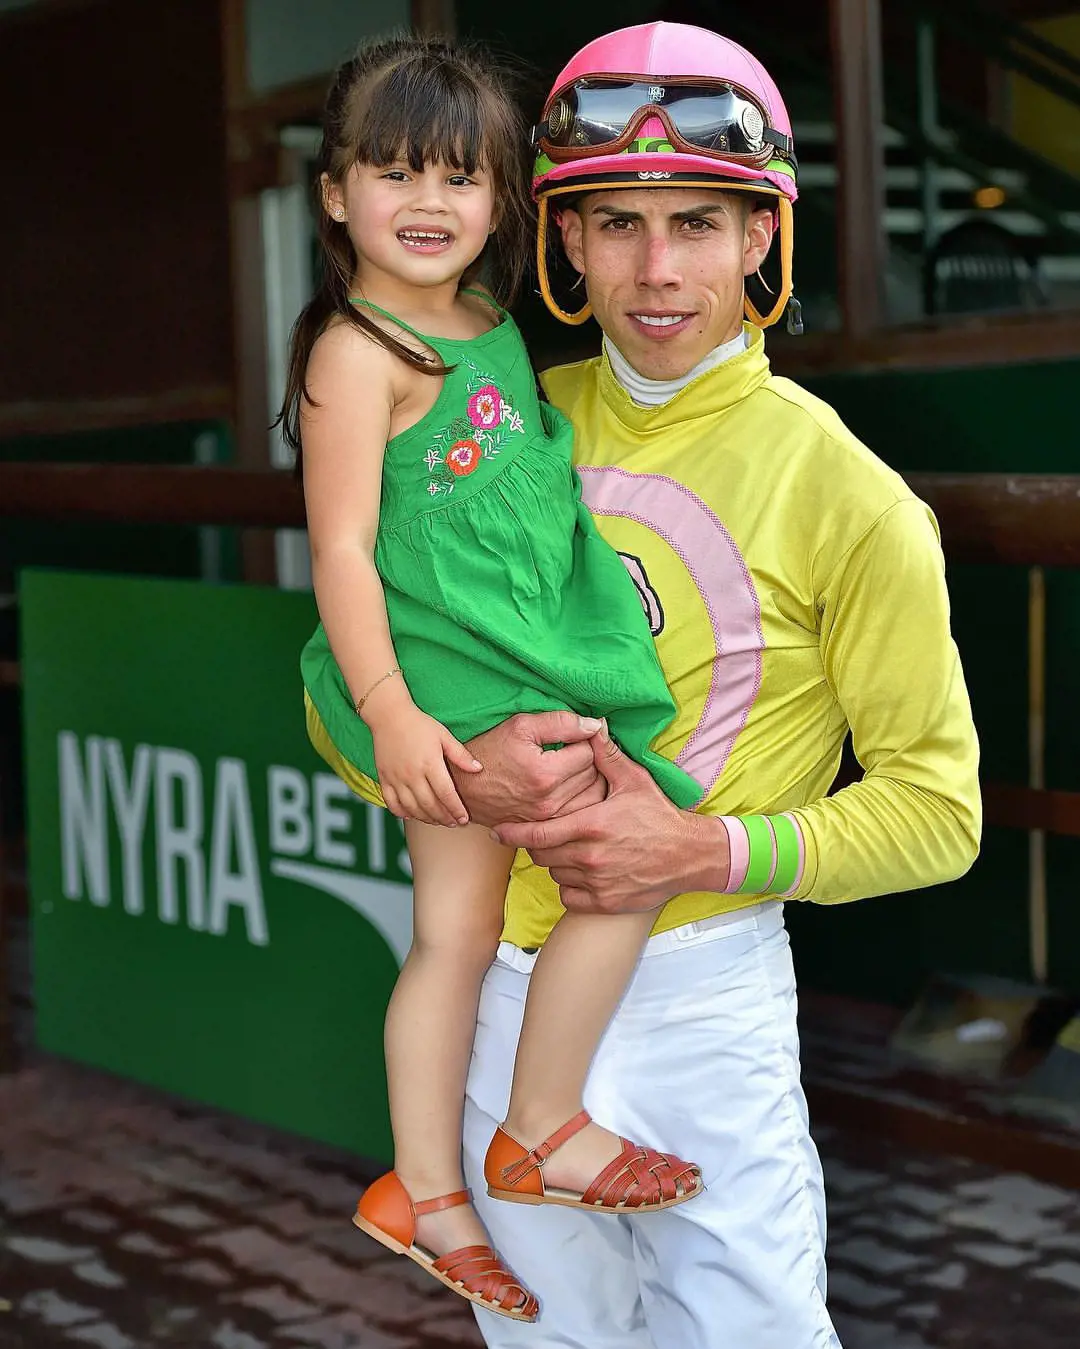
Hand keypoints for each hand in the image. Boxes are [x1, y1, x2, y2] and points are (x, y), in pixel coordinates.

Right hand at [371, 705, 482, 826]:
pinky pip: (392, 804)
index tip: (464, 818)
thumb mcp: (444, 736)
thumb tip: (479, 769)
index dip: (456, 809)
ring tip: (438, 821)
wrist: (389, 716)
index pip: (446, 794)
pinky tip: (413, 815)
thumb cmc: (419, 725)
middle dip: (444, 818)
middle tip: (454, 823)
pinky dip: (402, 813)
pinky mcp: (384, 779)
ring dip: (426, 819)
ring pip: (412, 808)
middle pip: (430, 805)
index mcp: (430, 763)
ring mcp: (396, 779)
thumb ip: (460, 755)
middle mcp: (412, 774)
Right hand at [449, 711, 605, 828]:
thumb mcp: (521, 726)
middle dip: (588, 760)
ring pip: (592, 797)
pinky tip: (569, 787)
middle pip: (594, 776)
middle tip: (572, 751)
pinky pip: (580, 814)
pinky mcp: (545, 828)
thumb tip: (595, 725)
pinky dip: (581, 799)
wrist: (463, 787)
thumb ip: (561, 722)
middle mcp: (550, 800)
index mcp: (546, 773)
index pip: (590, 753)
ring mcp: (548, 818)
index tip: (571, 738)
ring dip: (588, 781)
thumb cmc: (490, 752)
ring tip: (572, 768)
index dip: (583, 740)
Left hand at [492, 730, 728, 913]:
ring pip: (554, 874)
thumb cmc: (660, 816)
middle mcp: (590, 857)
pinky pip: (569, 896)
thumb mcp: (634, 781)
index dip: (512, 833)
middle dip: (536, 845)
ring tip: (570, 850)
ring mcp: (597, 882)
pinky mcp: (605, 902)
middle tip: (544, 835)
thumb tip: (591, 727)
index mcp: (590, 825)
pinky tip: (581, 873)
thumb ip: (606, 756)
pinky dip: (569, 886)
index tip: (498, 831)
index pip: (536, 833)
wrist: (689, 855)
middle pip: (540, 855)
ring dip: (555, 863)